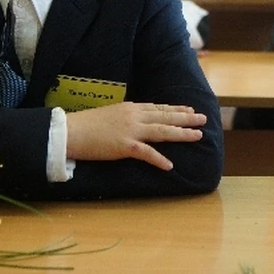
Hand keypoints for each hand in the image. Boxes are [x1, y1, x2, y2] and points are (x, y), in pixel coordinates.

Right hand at [65, 102, 205, 169]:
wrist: (70, 131)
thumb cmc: (86, 124)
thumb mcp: (111, 114)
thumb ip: (126, 117)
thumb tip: (137, 121)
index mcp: (131, 108)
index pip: (159, 108)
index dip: (175, 109)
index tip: (189, 109)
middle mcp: (134, 116)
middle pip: (166, 116)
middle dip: (186, 118)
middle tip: (203, 119)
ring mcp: (131, 130)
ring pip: (162, 131)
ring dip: (181, 134)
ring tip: (198, 136)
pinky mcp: (124, 146)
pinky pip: (146, 153)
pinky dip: (159, 159)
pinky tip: (170, 165)